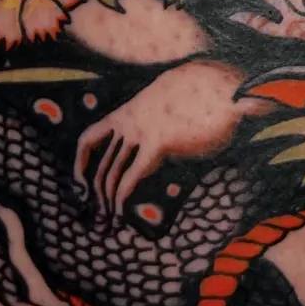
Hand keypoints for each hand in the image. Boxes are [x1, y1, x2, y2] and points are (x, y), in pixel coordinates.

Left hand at [73, 61, 244, 217]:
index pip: (91, 137)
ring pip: (112, 174)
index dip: (81, 163)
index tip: (81, 184)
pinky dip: (121, 198)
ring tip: (110, 219)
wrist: (222, 86)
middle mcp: (131, 119)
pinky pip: (130, 178)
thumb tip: (157, 145)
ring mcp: (142, 131)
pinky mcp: (158, 143)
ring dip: (107, 201)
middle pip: (102, 163)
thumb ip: (158, 123)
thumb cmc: (203, 99)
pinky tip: (121, 211)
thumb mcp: (172, 108)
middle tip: (99, 213)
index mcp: (131, 109)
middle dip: (96, 192)